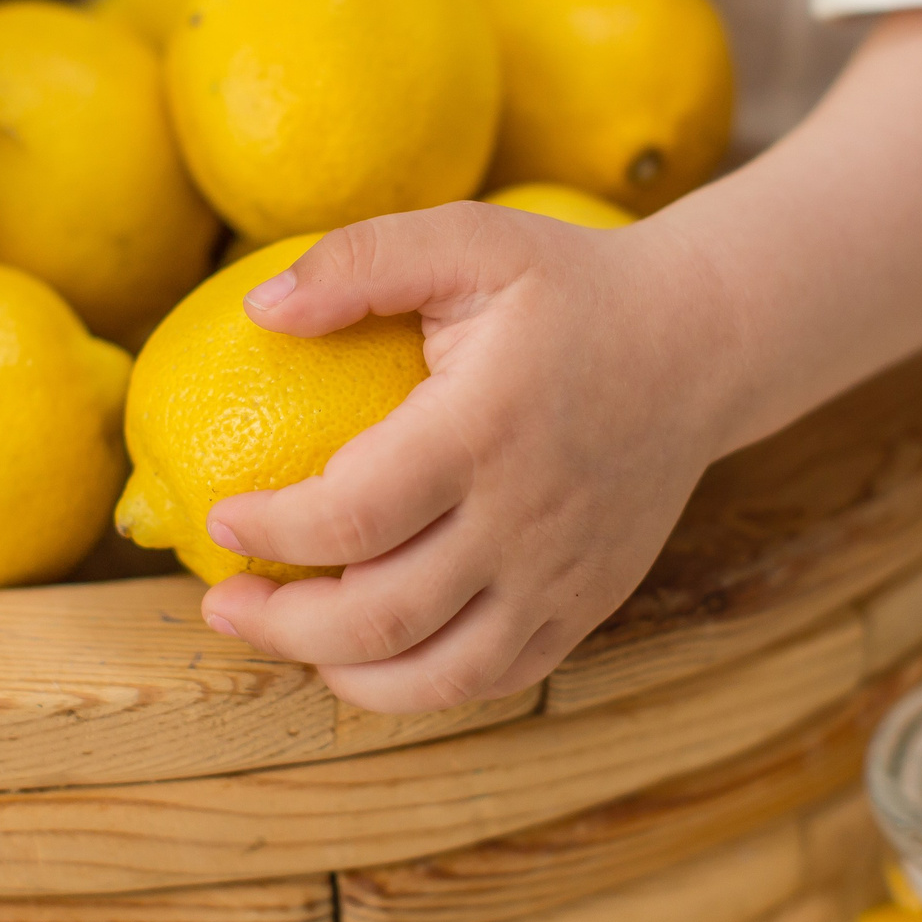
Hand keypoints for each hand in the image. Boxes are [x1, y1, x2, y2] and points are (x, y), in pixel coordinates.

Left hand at [199, 203, 744, 712]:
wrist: (701, 342)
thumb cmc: (568, 286)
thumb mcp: (472, 236)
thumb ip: (361, 258)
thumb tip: (260, 310)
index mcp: (486, 428)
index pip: (352, 515)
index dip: (271, 532)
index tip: (220, 518)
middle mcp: (527, 520)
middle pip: (381, 615)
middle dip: (281, 624)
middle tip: (223, 601)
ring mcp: (562, 576)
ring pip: (437, 673)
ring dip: (341, 673)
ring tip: (287, 639)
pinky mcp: (586, 606)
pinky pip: (494, 679)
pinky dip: (417, 685)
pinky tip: (364, 654)